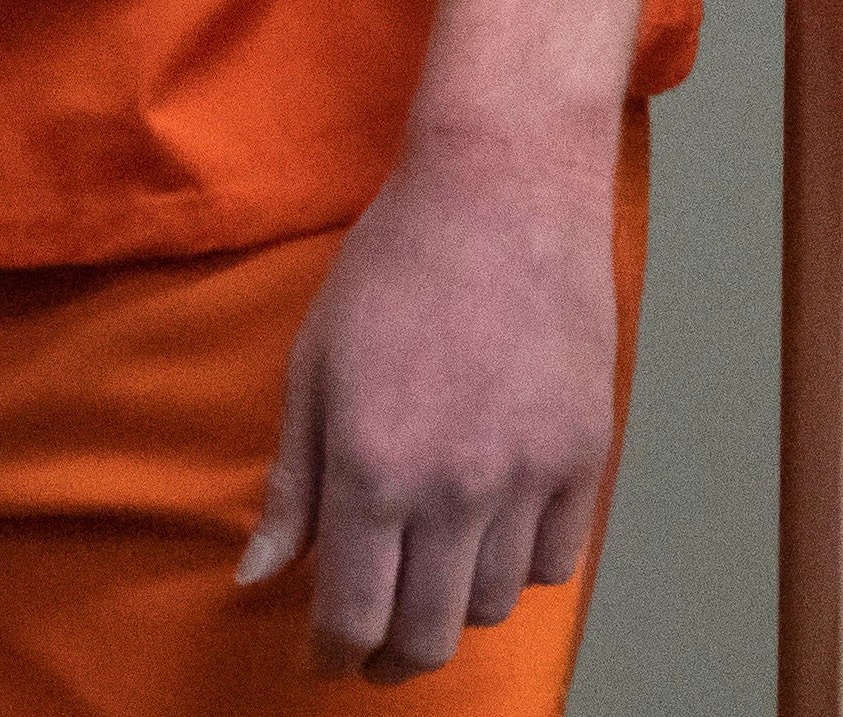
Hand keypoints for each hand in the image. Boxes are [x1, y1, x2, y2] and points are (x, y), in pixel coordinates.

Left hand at [241, 120, 622, 681]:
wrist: (503, 185)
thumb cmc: (397, 262)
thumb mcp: (312, 366)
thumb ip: (289, 485)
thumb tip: (258, 575)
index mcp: (371, 466)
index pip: (351, 617)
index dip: (332, 653)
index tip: (325, 652)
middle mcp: (453, 485)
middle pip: (425, 636)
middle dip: (390, 657)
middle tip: (373, 644)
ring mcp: (527, 473)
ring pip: (490, 606)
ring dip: (452, 610)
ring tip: (429, 578)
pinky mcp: (584, 453)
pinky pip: (554, 561)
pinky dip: (519, 569)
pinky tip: (490, 538)